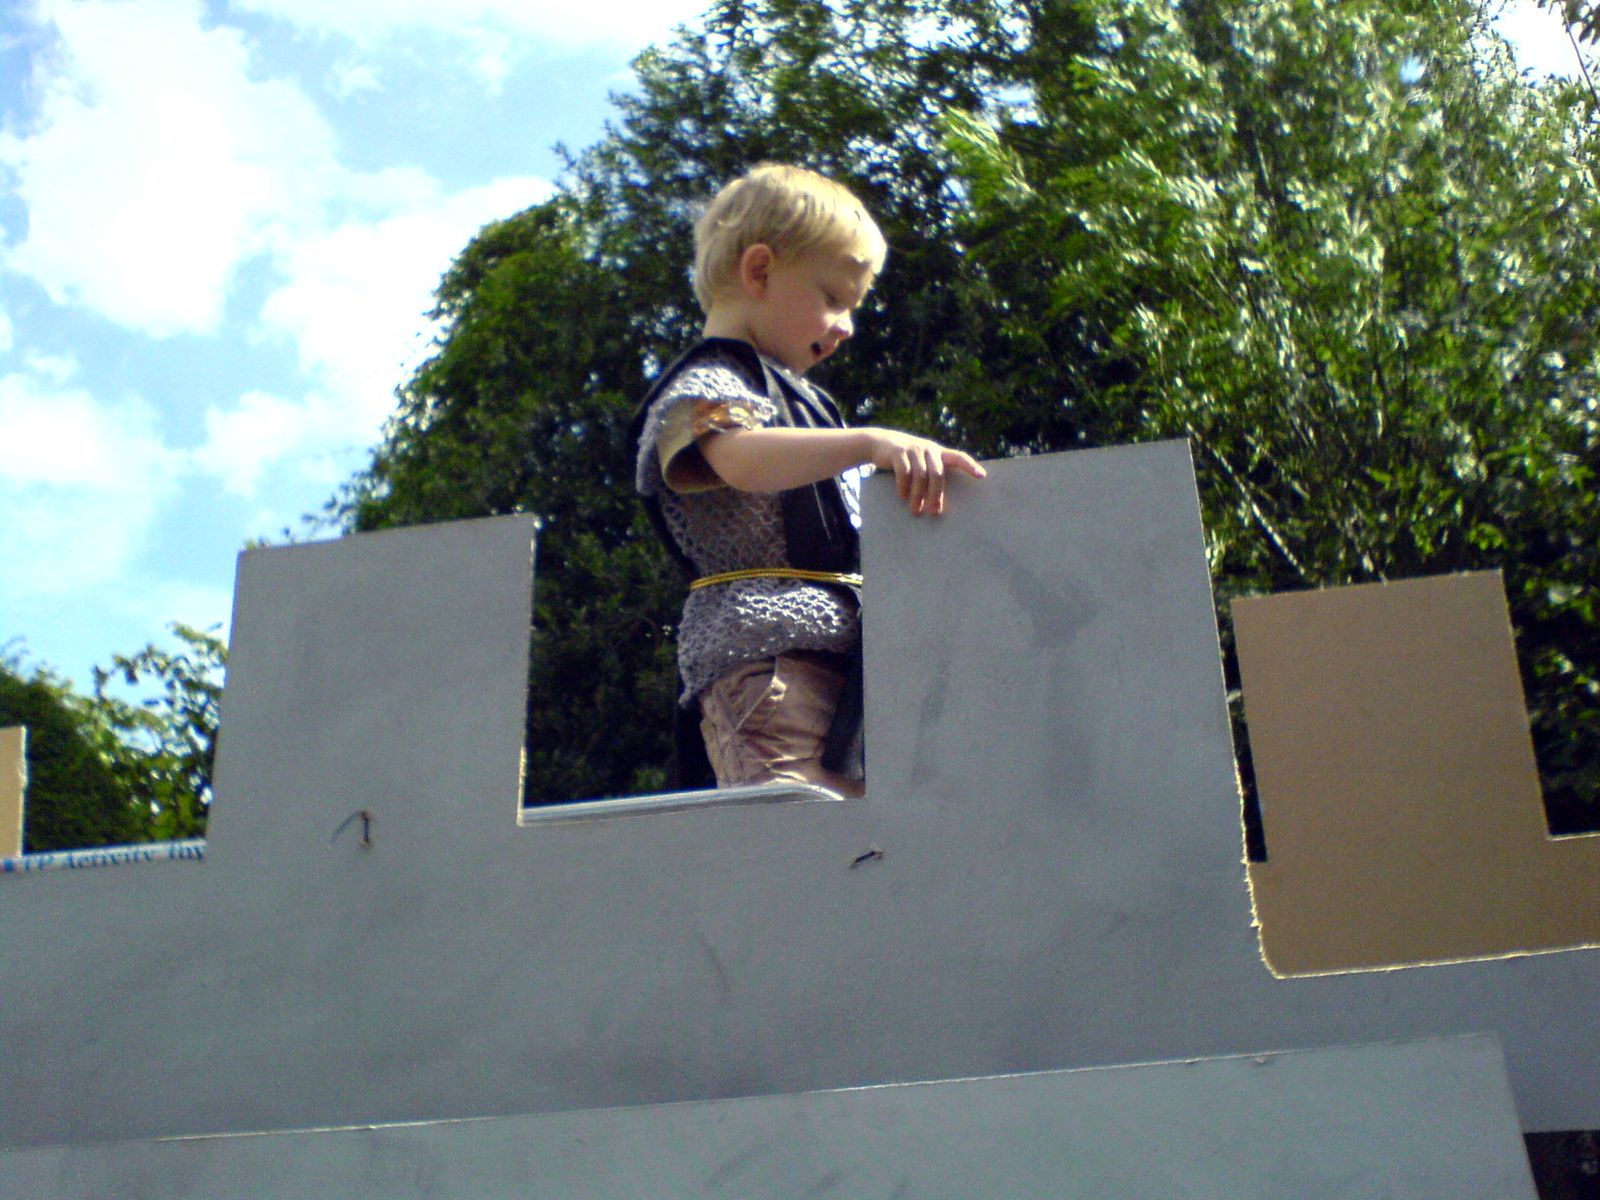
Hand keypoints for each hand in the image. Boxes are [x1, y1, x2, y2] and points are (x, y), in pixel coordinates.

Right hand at [864, 429, 986, 515]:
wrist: (881, 441)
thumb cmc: (907, 458)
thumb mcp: (922, 460)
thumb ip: (932, 472)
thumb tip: (940, 502)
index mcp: (938, 452)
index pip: (958, 457)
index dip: (970, 466)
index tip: (981, 476)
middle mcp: (929, 449)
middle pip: (937, 474)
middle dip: (936, 495)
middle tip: (934, 513)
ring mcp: (913, 450)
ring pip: (920, 476)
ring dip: (918, 496)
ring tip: (916, 511)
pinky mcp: (899, 453)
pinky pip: (904, 472)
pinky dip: (904, 487)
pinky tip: (903, 497)